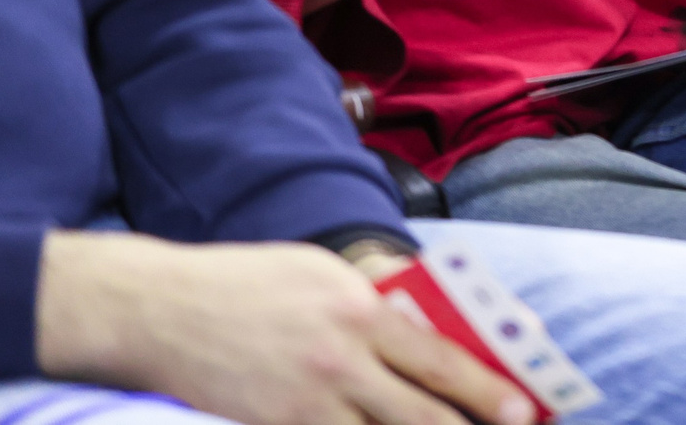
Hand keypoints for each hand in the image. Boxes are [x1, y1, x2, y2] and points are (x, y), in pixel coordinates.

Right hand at [35, 231, 534, 424]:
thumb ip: (374, 304)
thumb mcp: (324, 274)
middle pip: (422, 412)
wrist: (162, 308)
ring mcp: (305, 401)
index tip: (524, 409)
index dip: (487, 389)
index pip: (441, 359)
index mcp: (362, 312)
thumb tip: (421, 330)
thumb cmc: (247, 282)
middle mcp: (341, 361)